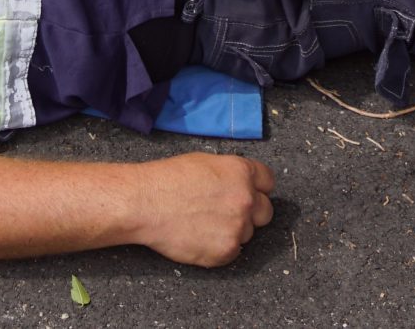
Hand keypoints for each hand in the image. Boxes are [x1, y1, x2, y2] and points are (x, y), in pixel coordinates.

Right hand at [132, 154, 275, 266]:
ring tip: (204, 224)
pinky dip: (219, 248)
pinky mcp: (226, 251)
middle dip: (251, 213)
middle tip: (226, 213)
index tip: (250, 193)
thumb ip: (230, 174)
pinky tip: (200, 237)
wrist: (146, 203)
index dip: (257, 188)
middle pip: (265, 212)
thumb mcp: (205, 162)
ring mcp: (237, 227)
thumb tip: (240, 183)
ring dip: (232, 231)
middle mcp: (246, 199)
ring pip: (247, 233)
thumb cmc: (167, 180)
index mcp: (242, 172)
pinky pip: (233, 252)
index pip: (268, 182)